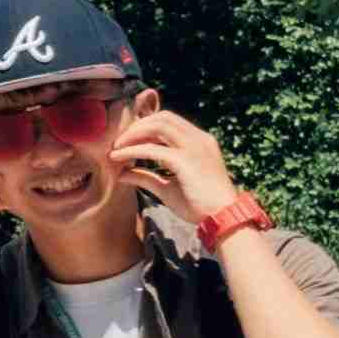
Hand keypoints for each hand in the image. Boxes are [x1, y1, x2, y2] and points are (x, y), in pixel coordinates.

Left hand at [112, 98, 250, 229]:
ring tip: (116, 148)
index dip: (145, 125)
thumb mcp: (168, 188)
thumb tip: (122, 174)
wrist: (222, 220)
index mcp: (200, 142)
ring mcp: (195, 148)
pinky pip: (153, 149)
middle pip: (163, 117)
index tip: (127, 139)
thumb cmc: (199, 206)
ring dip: (133, 134)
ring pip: (158, 126)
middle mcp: (199, 140)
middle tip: (118, 142)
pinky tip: (117, 158)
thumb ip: (147, 177)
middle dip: (137, 125)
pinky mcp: (186, 161)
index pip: (169, 120)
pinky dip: (132, 151)